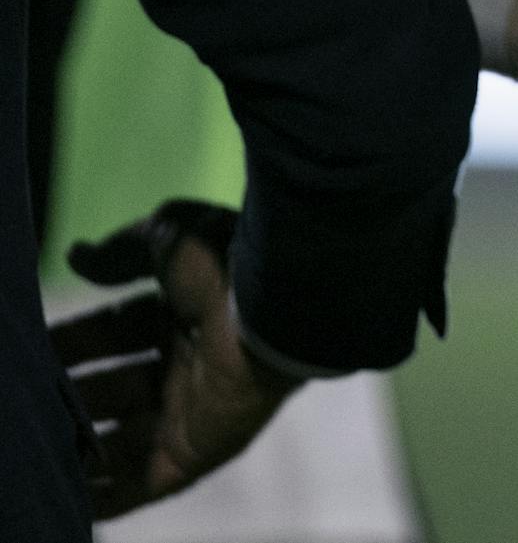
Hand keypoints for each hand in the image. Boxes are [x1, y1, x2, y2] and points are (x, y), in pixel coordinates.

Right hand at [54, 204, 300, 515]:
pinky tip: (64, 493)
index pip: (116, 330)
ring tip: (28, 443)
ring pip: (118, 437)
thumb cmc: (225, 266)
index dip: (74, 339)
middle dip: (65, 391)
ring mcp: (193, 410)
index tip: (31, 345)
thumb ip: (123, 250)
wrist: (277, 307)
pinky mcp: (197, 452)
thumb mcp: (169, 238)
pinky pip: (142, 484)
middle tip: (21, 396)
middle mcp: (189, 361)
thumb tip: (77, 257)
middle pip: (112, 386)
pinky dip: (104, 493)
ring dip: (74, 444)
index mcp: (186, 311)